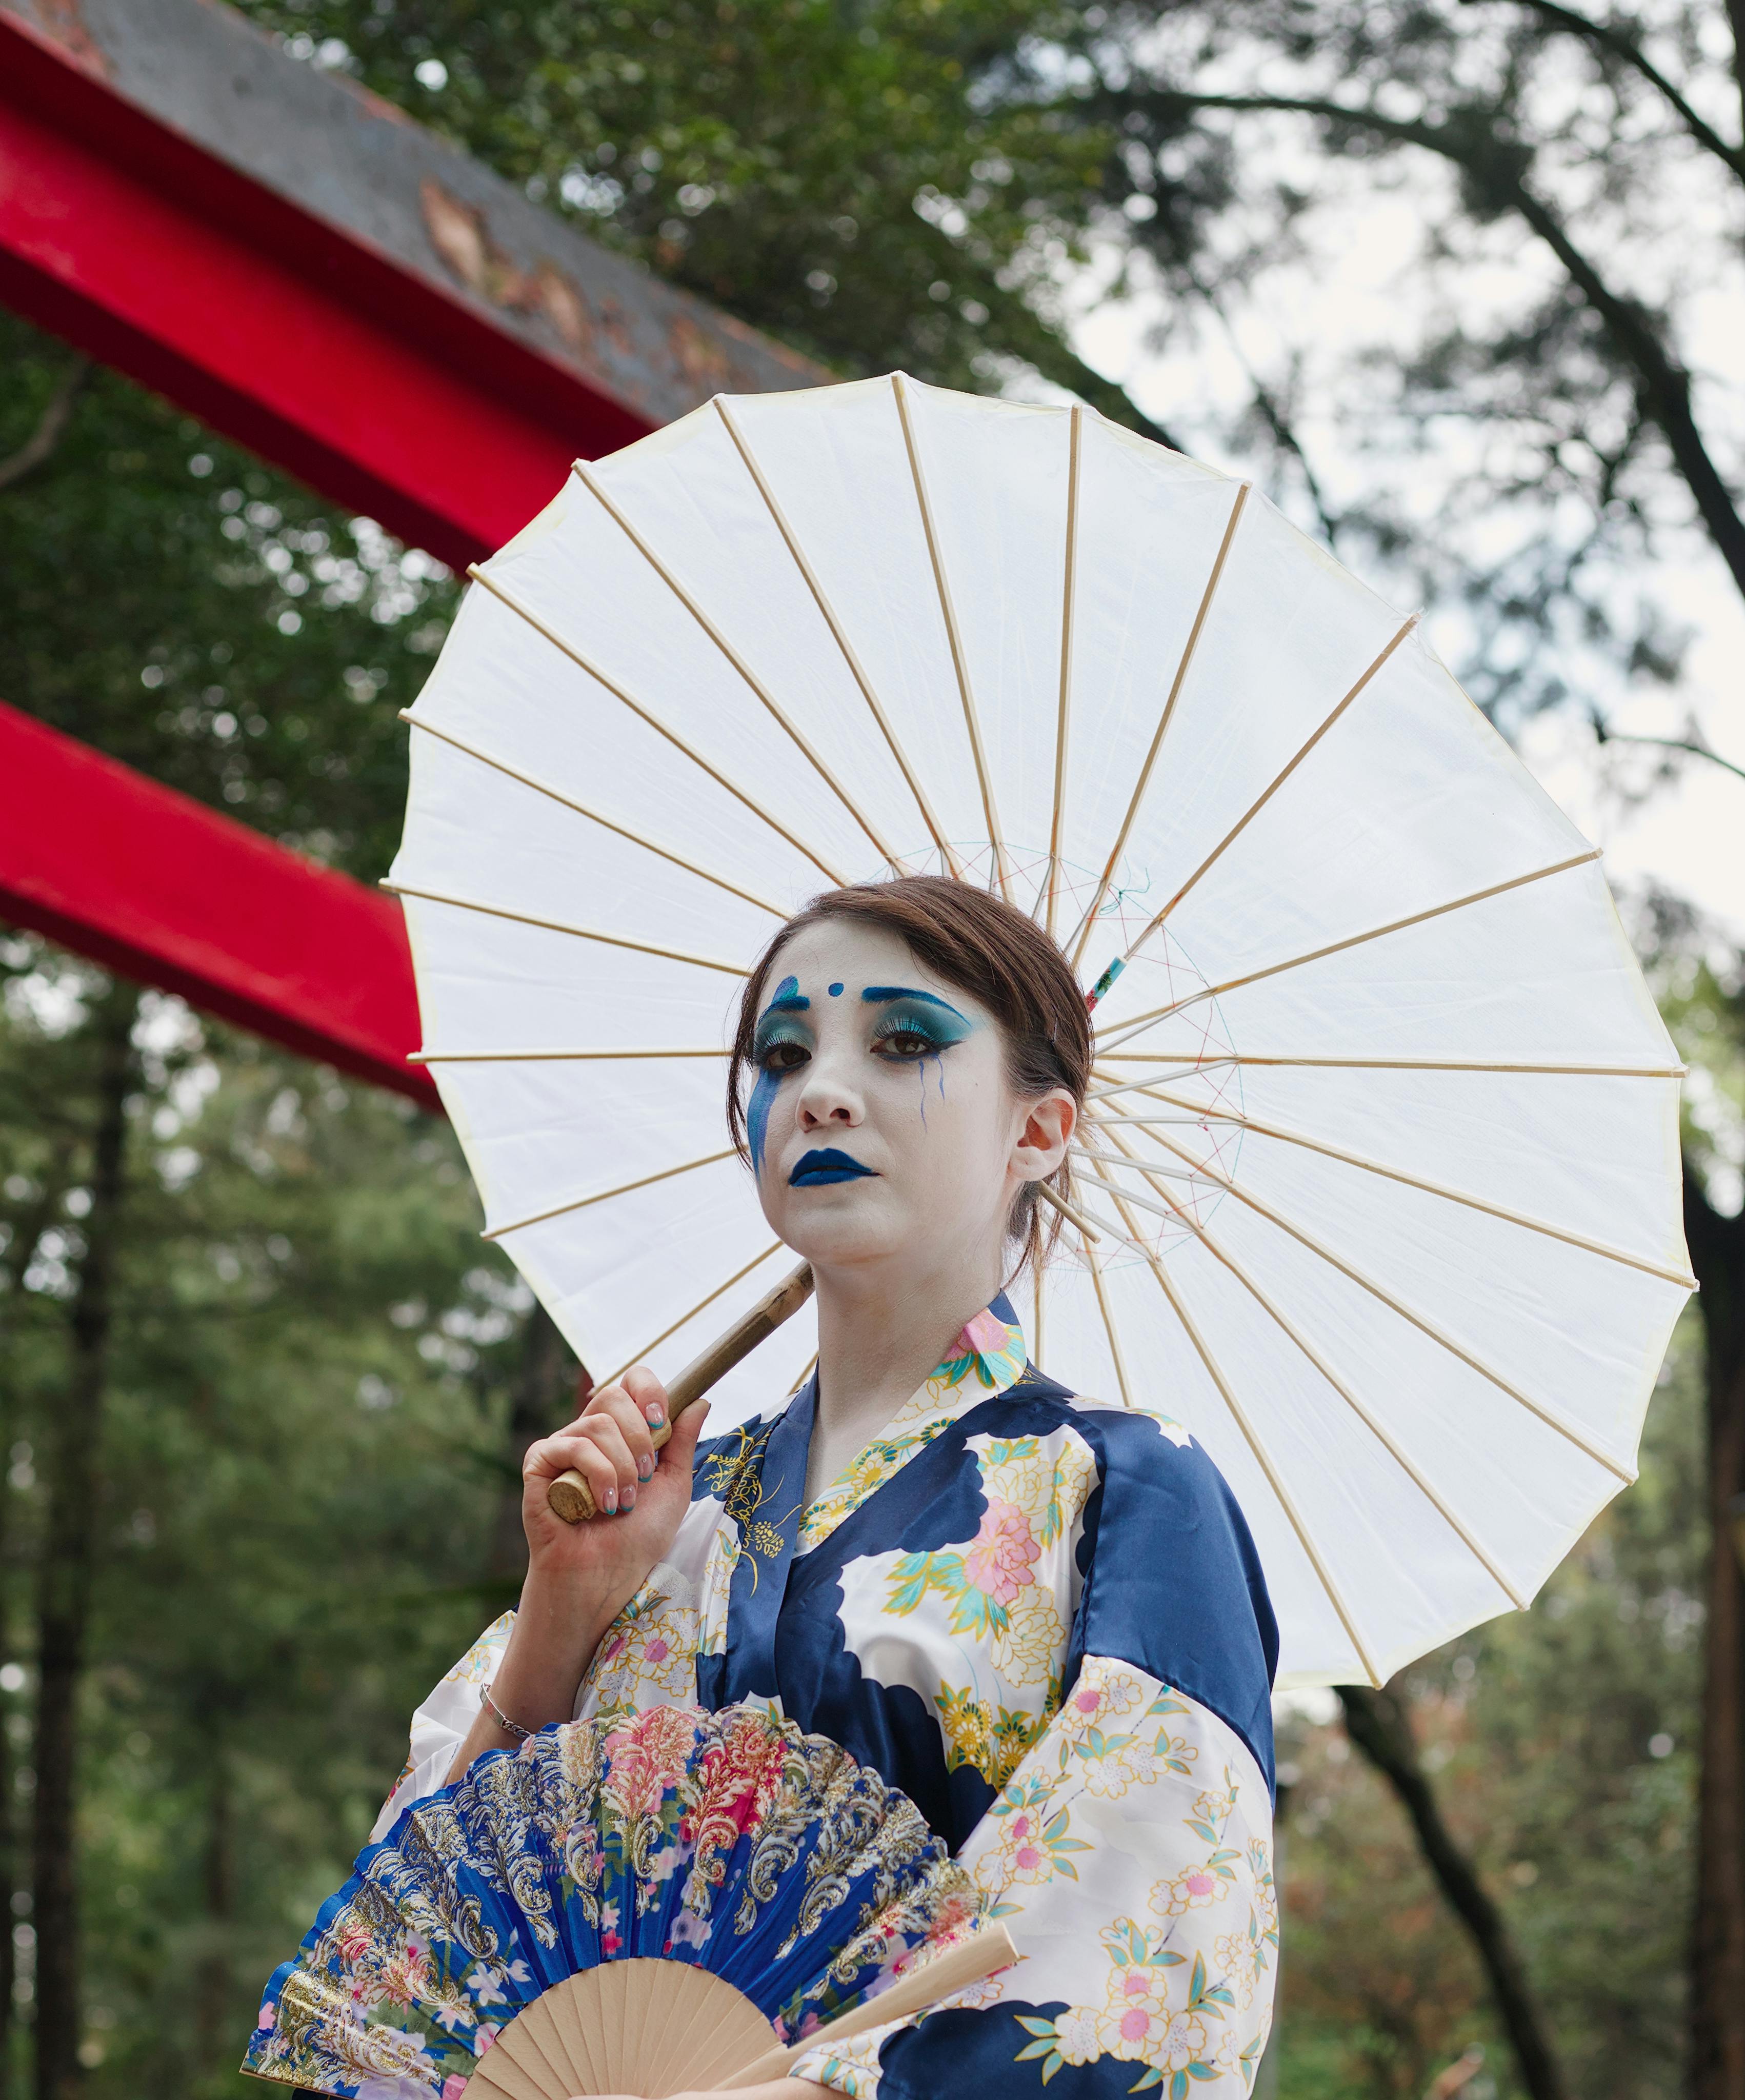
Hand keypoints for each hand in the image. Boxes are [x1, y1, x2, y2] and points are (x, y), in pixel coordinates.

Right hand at [520, 1369, 709, 1630]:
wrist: (605, 1578)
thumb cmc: (637, 1538)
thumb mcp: (673, 1485)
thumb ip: (682, 1442)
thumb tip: (700, 1399)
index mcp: (620, 1432)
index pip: (630, 1382)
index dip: (649, 1391)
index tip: (663, 1422)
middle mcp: (588, 1433)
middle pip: (612, 1394)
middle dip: (639, 1435)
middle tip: (646, 1475)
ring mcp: (562, 1447)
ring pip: (596, 1423)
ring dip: (622, 1467)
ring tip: (625, 1503)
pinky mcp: (539, 1465)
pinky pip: (570, 1445)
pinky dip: (597, 1474)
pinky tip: (602, 1505)